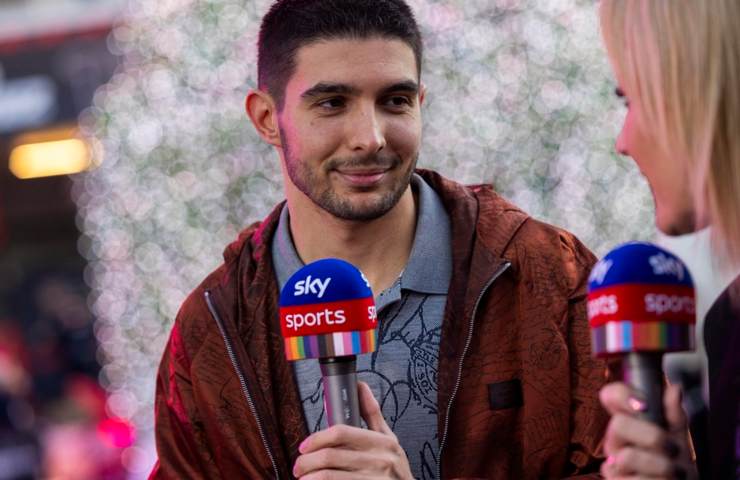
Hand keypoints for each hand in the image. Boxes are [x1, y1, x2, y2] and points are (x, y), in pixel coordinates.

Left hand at [293, 381, 412, 479]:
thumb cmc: (394, 468)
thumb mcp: (388, 440)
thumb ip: (372, 414)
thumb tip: (360, 385)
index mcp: (382, 442)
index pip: (341, 432)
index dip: (318, 437)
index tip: (304, 445)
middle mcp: (380, 460)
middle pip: (330, 456)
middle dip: (307, 461)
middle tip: (298, 465)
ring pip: (328, 476)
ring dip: (309, 477)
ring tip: (303, 478)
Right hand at [599, 382, 696, 478]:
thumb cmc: (675, 462)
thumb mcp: (678, 436)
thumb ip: (674, 414)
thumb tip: (674, 388)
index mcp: (628, 421)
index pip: (611, 395)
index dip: (622, 395)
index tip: (643, 404)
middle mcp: (615, 439)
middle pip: (618, 424)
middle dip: (651, 436)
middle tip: (672, 448)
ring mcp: (613, 463)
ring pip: (627, 456)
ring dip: (660, 466)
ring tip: (673, 472)